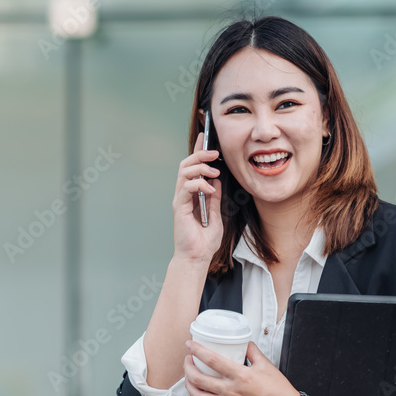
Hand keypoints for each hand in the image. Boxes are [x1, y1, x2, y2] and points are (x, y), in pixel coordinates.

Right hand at [171, 128, 222, 263]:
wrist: (196, 257)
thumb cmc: (204, 241)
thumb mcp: (216, 214)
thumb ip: (215, 197)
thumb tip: (216, 180)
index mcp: (191, 195)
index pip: (192, 168)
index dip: (198, 151)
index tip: (205, 137)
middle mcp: (183, 194)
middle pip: (186, 165)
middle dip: (200, 154)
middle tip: (215, 154)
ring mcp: (180, 200)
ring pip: (184, 172)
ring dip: (200, 167)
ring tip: (214, 172)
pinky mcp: (179, 207)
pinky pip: (186, 187)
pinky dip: (199, 184)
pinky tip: (209, 189)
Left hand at [183, 340, 300, 395]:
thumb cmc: (278, 390)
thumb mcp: (266, 365)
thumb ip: (252, 351)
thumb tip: (243, 342)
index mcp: (240, 376)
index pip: (212, 360)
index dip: (197, 351)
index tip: (190, 345)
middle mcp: (232, 392)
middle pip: (198, 379)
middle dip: (188, 367)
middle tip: (188, 360)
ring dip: (189, 385)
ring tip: (189, 377)